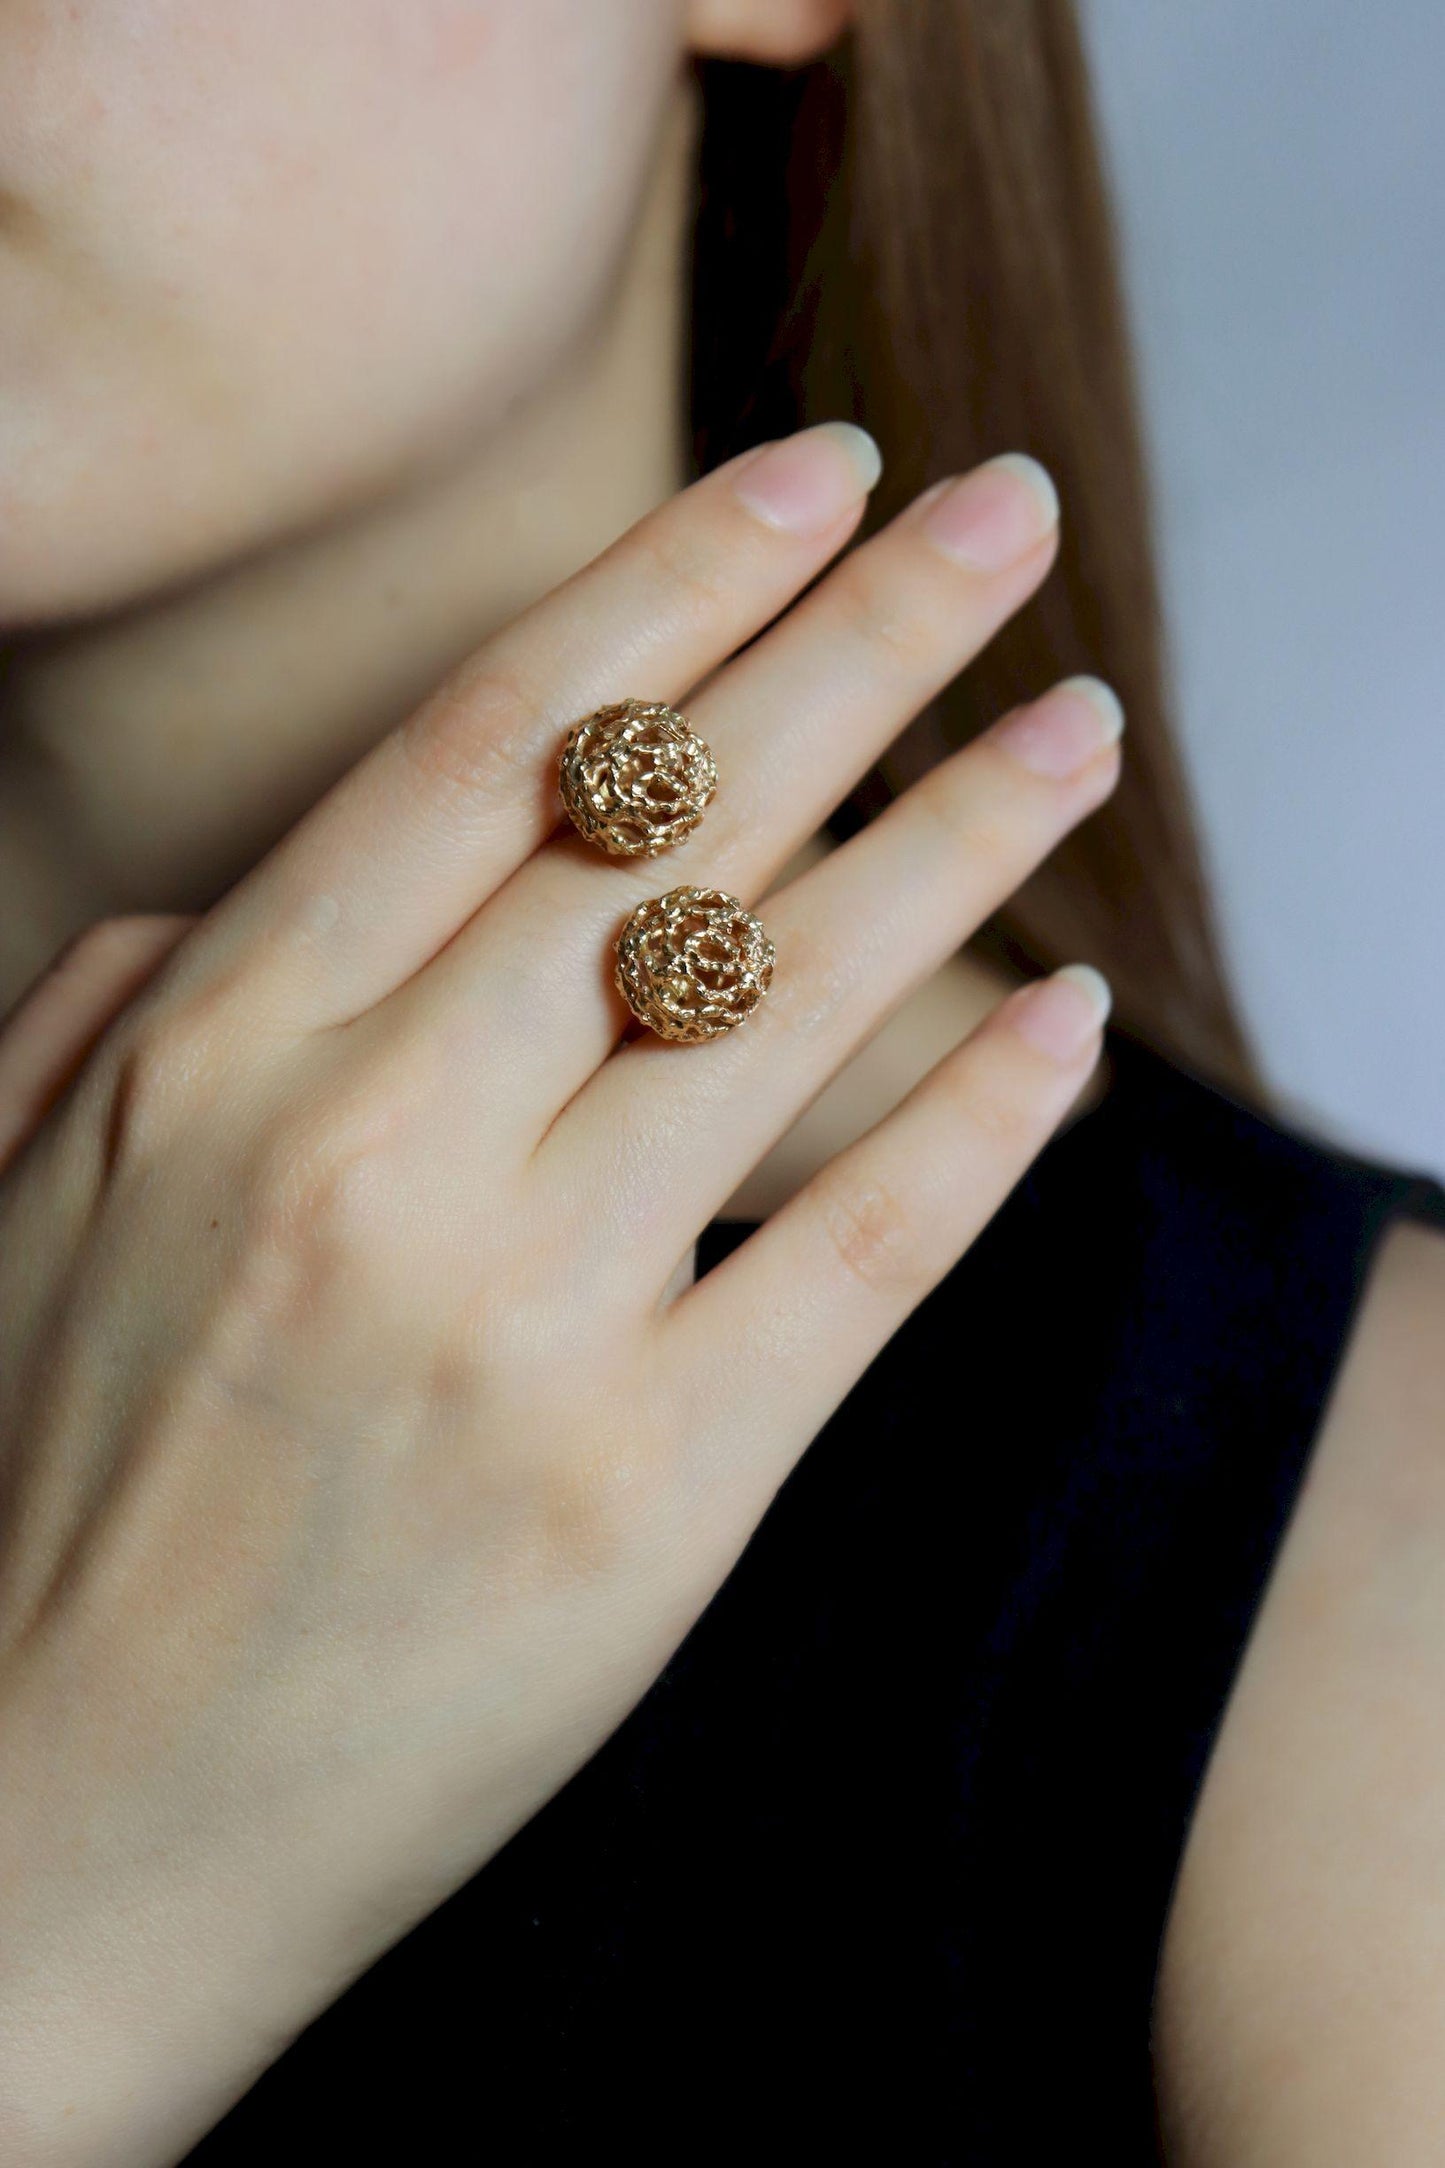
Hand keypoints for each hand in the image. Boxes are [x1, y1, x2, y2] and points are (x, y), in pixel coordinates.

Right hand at [0, 424, 1119, 2164]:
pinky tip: (1073, 1018)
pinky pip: (858, 1253)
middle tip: (997, 516)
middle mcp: (374, 1149)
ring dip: (966, 834)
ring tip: (1078, 719)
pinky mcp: (649, 1492)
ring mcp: (521, 1322)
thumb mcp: (18, 1205)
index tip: (811, 475)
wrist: (50, 1848)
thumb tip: (252, 889)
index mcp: (216, 1051)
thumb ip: (126, 1009)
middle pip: (674, 827)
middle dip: (863, 638)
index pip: (493, 744)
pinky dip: (985, 1122)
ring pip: (792, 1003)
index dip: (673, 582)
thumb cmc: (29, 1507)